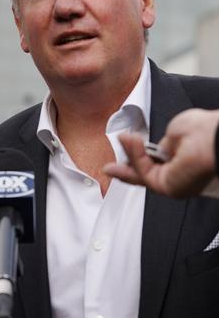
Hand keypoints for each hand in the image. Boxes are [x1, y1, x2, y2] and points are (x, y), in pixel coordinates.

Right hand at [104, 108, 218, 197]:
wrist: (214, 138)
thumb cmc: (205, 131)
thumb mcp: (175, 130)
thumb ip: (160, 143)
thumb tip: (153, 150)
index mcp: (183, 161)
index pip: (155, 163)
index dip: (137, 157)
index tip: (124, 151)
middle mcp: (179, 174)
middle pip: (144, 174)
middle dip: (125, 169)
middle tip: (109, 167)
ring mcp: (173, 183)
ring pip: (142, 173)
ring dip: (130, 155)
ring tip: (124, 138)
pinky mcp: (167, 187)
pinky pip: (143, 172)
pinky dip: (134, 156)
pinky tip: (129, 141)